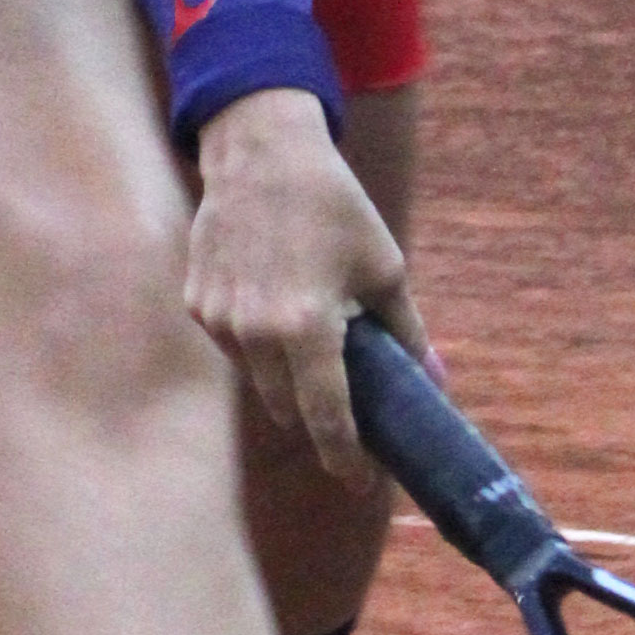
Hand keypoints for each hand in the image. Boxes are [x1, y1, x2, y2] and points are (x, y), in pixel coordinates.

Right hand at [182, 87, 410, 481]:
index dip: (345, 457)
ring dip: (287, 379)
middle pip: (289, 409)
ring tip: (313, 342)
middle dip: (317, 418)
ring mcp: (219, 320)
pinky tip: (276, 306)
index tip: (360, 482)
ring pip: (259, 380)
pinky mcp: (198, 304)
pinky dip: (259, 345)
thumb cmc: (333, 207)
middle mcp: (255, 333)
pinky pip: (235, 347)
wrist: (261, 152)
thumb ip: (405, 333)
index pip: (326, 417)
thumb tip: (437, 382)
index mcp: (306, 328)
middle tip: (347, 413)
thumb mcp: (383, 268)